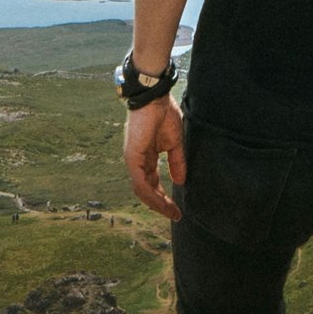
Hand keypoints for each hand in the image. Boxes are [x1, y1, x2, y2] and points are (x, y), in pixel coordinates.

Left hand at [123, 95, 184, 219]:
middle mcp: (137, 162)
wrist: (154, 98)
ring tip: (171, 212)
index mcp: (146, 158)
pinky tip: (163, 202)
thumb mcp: (175, 143)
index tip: (177, 210)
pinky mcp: (132, 157)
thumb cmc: (163, 114)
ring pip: (142, 191)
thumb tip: (181, 181)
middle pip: (146, 191)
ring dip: (157, 204)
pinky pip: (141, 182)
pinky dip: (151, 195)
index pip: (153, 184)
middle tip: (175, 215)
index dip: (164, 198)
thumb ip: (176, 162)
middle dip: (161, 205)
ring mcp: (133, 160)